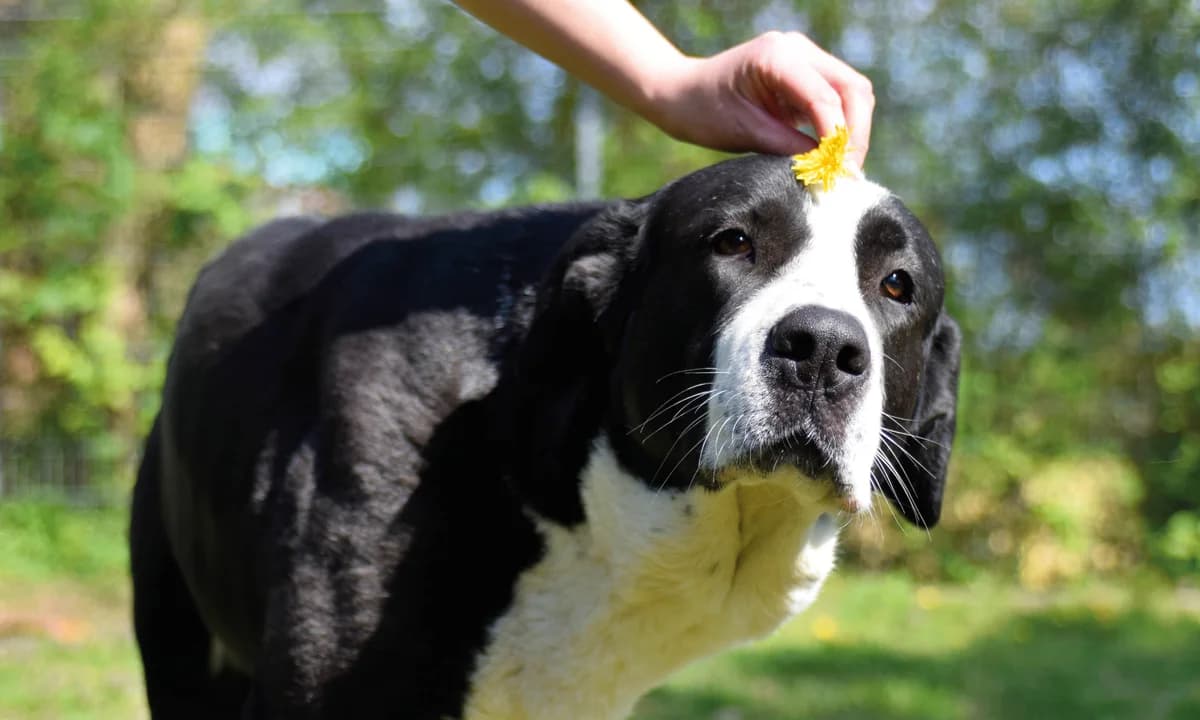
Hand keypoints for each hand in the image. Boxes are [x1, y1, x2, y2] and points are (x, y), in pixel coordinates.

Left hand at [641, 32, 873, 167]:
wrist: (681, 94)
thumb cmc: (703, 111)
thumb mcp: (745, 133)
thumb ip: (789, 148)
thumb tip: (827, 168)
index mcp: (777, 57)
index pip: (827, 99)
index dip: (840, 139)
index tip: (841, 174)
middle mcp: (797, 49)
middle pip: (852, 89)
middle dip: (854, 134)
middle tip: (848, 173)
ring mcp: (804, 57)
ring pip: (851, 92)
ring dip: (851, 130)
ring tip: (841, 167)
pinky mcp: (805, 72)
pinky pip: (836, 97)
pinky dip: (839, 126)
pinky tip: (832, 154)